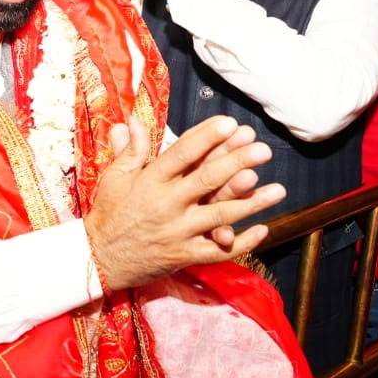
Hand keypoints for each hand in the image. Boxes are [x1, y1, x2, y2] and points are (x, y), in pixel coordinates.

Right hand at [84, 114, 284, 291]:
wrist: (98, 259)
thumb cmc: (108, 213)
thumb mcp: (114, 178)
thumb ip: (130, 149)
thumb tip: (133, 118)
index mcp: (150, 181)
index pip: (181, 154)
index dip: (206, 138)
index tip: (230, 123)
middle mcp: (166, 205)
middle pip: (207, 181)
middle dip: (237, 163)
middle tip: (263, 149)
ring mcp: (177, 233)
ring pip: (220, 216)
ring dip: (251, 203)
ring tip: (278, 189)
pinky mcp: (184, 256)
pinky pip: (217, 251)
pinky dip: (242, 242)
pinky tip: (264, 229)